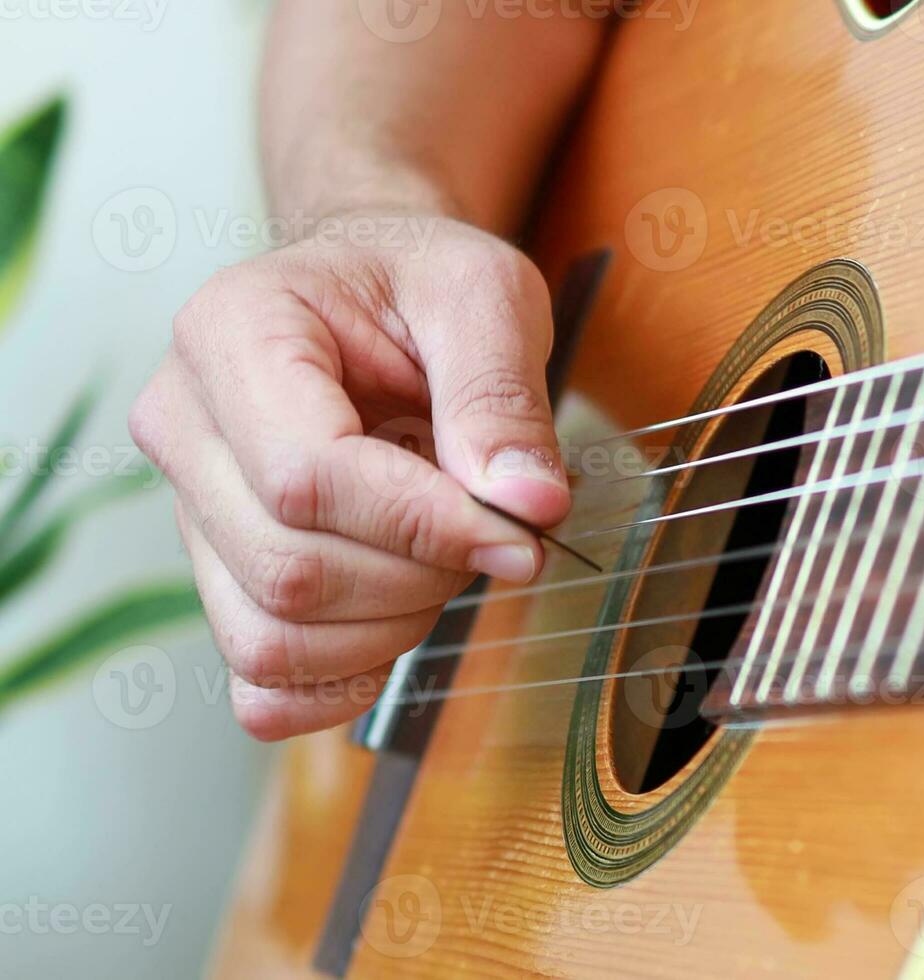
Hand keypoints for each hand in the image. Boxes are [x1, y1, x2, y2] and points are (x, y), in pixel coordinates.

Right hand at [130, 216, 570, 740]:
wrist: (372, 286)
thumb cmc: (418, 282)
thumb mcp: (485, 297)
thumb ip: (501, 396)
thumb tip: (528, 504)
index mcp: (231, 332)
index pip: (308, 477)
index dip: (424, 525)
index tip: (519, 532)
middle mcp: (184, 424)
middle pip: (290, 568)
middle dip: (420, 574)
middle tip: (491, 531)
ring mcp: (190, 508)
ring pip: (273, 634)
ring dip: (391, 626)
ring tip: (444, 555)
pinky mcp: (216, 572)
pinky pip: (257, 680)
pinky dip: (339, 680)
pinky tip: (398, 624)